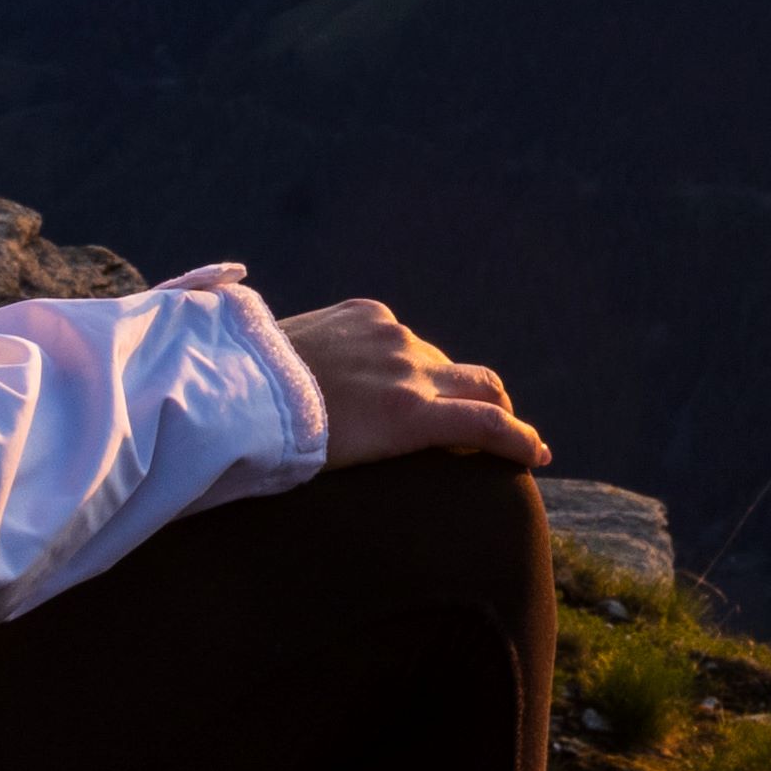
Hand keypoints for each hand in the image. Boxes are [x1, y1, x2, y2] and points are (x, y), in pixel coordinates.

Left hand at [276, 292, 545, 469]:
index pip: (489, 423)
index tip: (538, 455)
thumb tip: (438, 439)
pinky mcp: (364, 310)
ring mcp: (389, 335)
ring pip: (436, 360)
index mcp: (410, 415)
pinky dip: (398, 356)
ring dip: (437, 383)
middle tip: (501, 426)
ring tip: (415, 405)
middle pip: (483, 384)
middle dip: (498, 407)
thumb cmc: (285, 443)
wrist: (233, 386)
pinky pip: (396, 335)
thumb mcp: (354, 460)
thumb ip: (405, 440)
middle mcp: (410, 369)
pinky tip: (372, 371)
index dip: (521, 441)